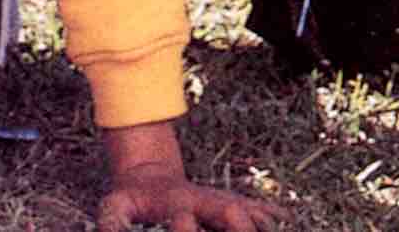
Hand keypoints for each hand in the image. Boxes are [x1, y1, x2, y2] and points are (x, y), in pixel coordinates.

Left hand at [96, 166, 280, 230]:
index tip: (203, 224)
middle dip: (246, 225)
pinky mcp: (226, 204)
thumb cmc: (131, 197)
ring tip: (277, 225)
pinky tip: (285, 219)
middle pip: (234, 212)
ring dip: (261, 221)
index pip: (198, 216)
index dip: (201, 227)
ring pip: (248, 210)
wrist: (148, 171)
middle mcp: (206, 201)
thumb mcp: (115, 205)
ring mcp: (218, 201)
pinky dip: (269, 214)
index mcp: (182, 202)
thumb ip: (113, 222)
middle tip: (256, 229)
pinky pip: (254, 208)